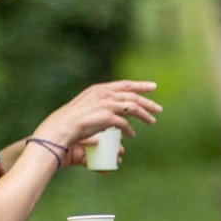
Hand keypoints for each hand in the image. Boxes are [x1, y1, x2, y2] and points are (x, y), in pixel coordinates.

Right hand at [36, 80, 161, 157]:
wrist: (61, 128)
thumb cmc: (71, 121)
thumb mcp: (87, 109)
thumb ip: (100, 108)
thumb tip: (112, 116)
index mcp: (99, 89)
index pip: (124, 85)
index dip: (139, 85)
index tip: (152, 87)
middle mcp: (103, 94)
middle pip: (132, 95)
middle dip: (147, 101)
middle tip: (159, 109)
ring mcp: (105, 104)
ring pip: (132, 107)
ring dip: (144, 114)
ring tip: (152, 121)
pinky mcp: (106, 117)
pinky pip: (123, 123)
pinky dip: (129, 129)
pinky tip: (132, 135)